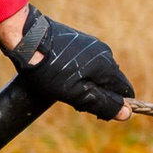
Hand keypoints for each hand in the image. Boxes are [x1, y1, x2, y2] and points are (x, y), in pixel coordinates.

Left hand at [0, 6, 134, 120]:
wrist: (26, 39)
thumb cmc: (50, 70)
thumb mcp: (77, 94)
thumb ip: (103, 104)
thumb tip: (127, 113)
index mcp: (108, 66)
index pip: (125, 90)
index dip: (114, 105)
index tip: (94, 111)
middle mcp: (104, 52)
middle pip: (110, 82)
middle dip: (97, 95)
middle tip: (73, 100)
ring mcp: (91, 45)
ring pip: (96, 73)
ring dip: (86, 85)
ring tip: (63, 87)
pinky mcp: (78, 41)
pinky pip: (86, 63)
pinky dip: (77, 73)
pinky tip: (60, 75)